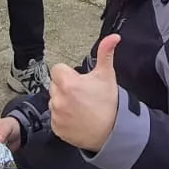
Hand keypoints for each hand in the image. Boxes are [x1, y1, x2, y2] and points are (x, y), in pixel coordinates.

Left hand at [49, 34, 120, 151]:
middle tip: (82, 95)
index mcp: (68, 83)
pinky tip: (77, 118)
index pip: (58, 69)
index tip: (79, 81)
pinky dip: (63, 118)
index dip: (69, 74)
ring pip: (55, 101)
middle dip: (66, 87)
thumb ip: (106, 53)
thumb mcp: (107, 75)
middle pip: (55, 85)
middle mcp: (58, 98)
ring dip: (64, 102)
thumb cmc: (109, 104)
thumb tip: (113, 37)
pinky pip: (55, 117)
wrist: (112, 132)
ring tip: (80, 107)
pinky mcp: (56, 128)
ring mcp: (56, 114)